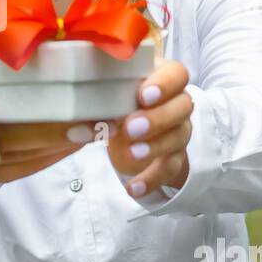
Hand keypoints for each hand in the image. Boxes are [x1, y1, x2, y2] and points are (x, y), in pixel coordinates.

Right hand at [0, 82, 96, 201]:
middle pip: (2, 141)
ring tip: (95, 127)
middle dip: (45, 132)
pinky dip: (60, 153)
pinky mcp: (1, 177)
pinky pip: (33, 167)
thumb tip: (40, 30)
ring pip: (24, 157)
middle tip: (82, 122)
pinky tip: (83, 140)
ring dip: (63, 143)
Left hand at [105, 59, 193, 197]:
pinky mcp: (173, 156)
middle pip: (183, 106)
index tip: (142, 96)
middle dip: (158, 118)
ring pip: (179, 137)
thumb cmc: (114, 98)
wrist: (125, 128)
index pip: (176, 73)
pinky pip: (170, 168)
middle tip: (132, 128)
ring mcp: (178, 129)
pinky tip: (133, 188)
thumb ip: (97, 92)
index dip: (164, 84)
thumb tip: (78, 110)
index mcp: (161, 76)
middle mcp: (176, 101)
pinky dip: (151, 179)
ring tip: (132, 154)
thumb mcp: (104, 91)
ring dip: (156, 147)